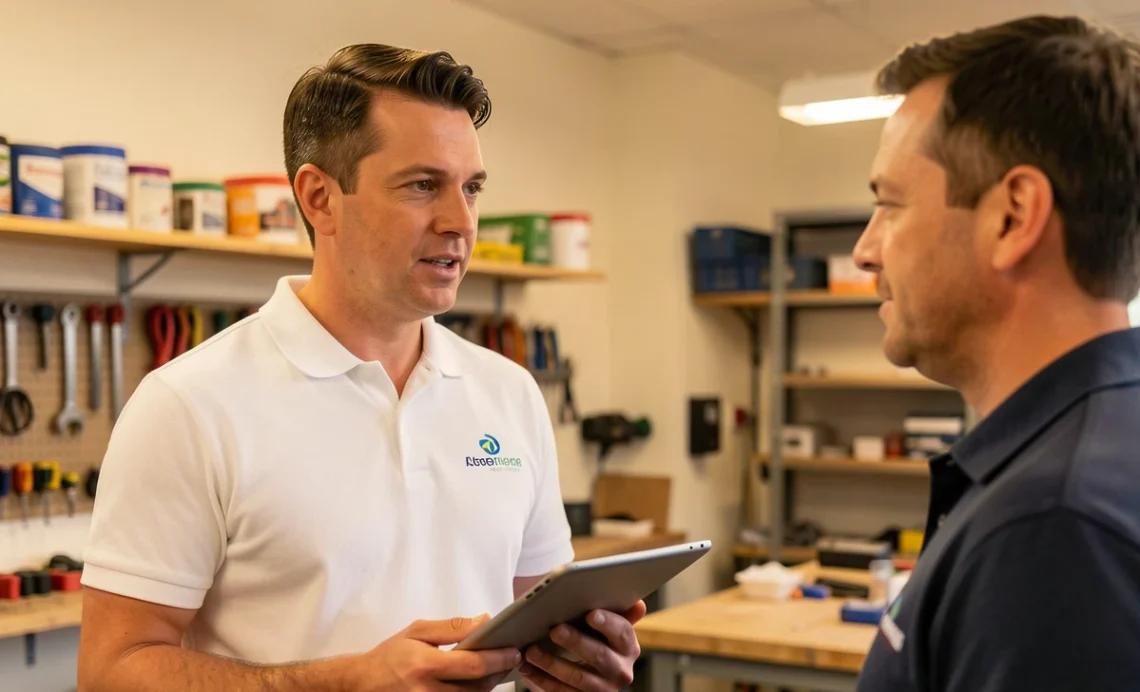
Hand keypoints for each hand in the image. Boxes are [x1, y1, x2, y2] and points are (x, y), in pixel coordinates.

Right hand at [359, 615, 520, 691]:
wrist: (362, 684)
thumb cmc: (389, 656)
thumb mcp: (417, 632)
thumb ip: (452, 627)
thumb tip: (483, 621)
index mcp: (425, 664)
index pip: (472, 665)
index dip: (498, 659)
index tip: (513, 651)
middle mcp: (427, 690)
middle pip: (477, 687)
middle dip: (498, 672)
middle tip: (510, 659)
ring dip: (487, 686)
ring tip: (495, 670)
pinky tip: (476, 684)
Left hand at [519, 600, 647, 691]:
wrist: (590, 675)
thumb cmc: (595, 640)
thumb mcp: (607, 628)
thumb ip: (619, 613)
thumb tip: (637, 603)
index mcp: (628, 647)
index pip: (623, 632)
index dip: (607, 622)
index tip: (590, 614)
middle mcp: (621, 671)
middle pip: (599, 655)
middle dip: (575, 641)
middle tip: (555, 629)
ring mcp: (603, 690)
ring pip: (577, 677)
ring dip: (552, 664)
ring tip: (532, 651)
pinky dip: (541, 681)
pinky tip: (527, 669)